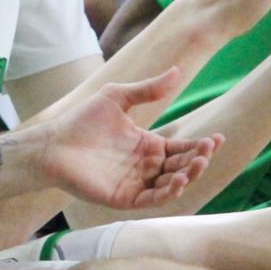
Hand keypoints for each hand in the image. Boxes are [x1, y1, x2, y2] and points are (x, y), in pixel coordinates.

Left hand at [32, 70, 223, 209]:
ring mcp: (136, 183)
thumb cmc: (81, 120)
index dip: (201, 146)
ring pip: (171, 184)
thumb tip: (177, 70)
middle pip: (181, 166)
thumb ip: (148, 89)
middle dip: (198, 160)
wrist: (53, 143)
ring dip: (188, 176)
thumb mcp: (118, 97)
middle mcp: (146, 166)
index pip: (182, 148)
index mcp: (148, 144)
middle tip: (208, 148)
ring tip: (198, 163)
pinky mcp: (124, 198)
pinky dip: (168, 193)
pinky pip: (152, 199)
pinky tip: (178, 180)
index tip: (218, 138)